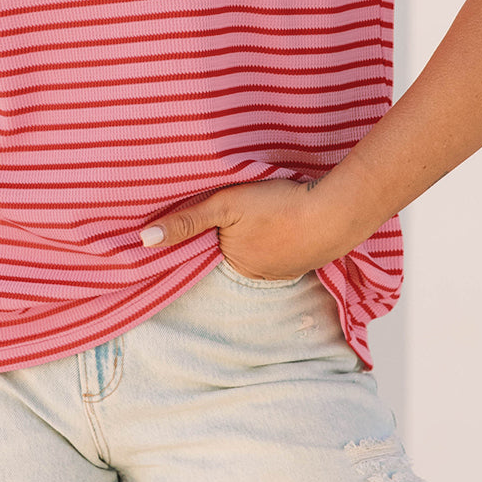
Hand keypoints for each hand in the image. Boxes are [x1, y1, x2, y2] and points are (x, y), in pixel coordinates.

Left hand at [139, 177, 341, 279]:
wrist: (337, 212)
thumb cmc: (279, 207)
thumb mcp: (225, 205)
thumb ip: (186, 221)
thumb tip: (144, 240)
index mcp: (236, 265)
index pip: (211, 248)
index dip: (207, 231)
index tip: (209, 215)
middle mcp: (260, 275)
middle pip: (237, 249)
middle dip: (235, 233)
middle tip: (241, 207)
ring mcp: (288, 268)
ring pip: (263, 248)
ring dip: (261, 234)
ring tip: (262, 211)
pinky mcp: (309, 256)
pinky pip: (287, 246)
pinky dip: (283, 233)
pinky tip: (285, 218)